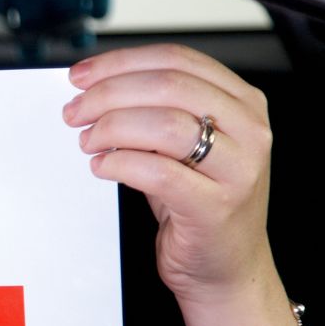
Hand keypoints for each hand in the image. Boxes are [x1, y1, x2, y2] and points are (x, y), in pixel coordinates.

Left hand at [64, 44, 279, 307]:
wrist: (225, 265)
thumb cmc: (199, 201)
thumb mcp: (183, 145)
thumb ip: (153, 111)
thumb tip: (92, 88)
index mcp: (242, 102)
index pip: (178, 59)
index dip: (121, 62)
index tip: (82, 75)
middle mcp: (249, 130)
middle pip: (168, 86)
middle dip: (109, 94)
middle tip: (75, 111)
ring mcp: (238, 168)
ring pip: (166, 124)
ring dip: (112, 128)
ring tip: (89, 142)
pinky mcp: (216, 206)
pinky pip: (158, 172)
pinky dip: (120, 164)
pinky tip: (102, 168)